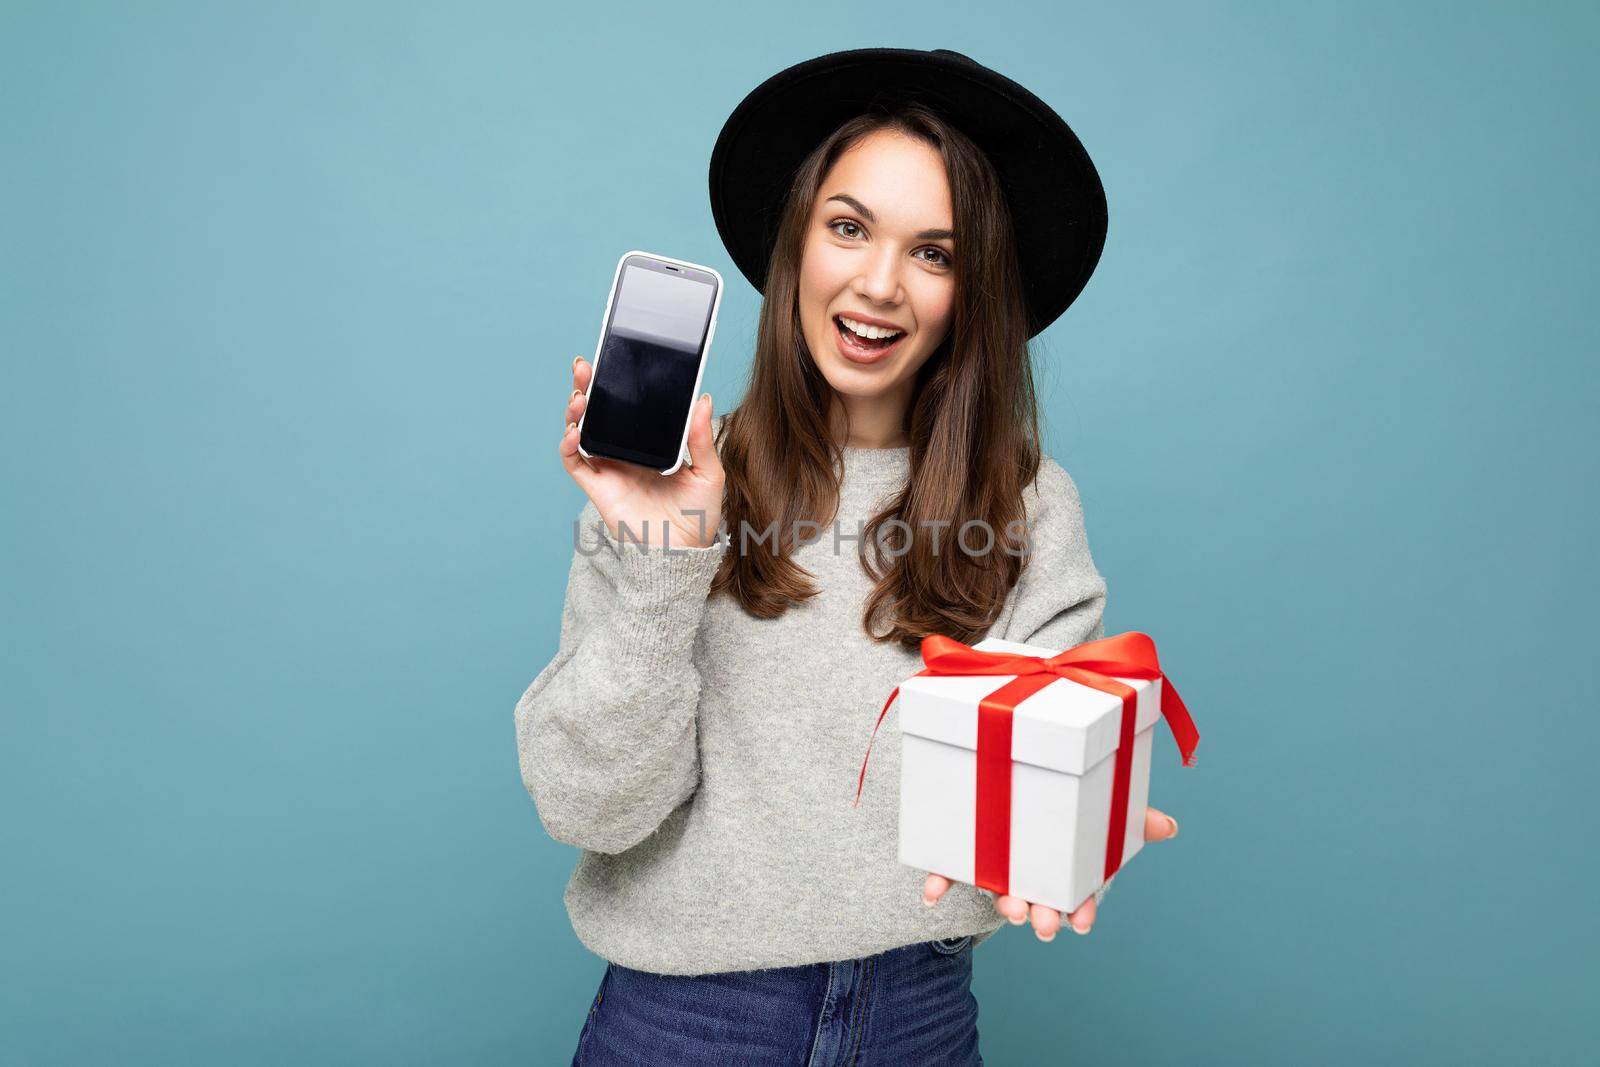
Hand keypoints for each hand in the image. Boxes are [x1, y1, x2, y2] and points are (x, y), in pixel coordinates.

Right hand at [560, 355, 724, 548]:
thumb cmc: (699, 513)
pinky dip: (569, 445)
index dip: (617, 384)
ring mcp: (609, 467)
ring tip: (580, 395)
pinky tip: (574, 431)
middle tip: (585, 365)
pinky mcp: (598, 486)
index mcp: (649, 442)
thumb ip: (701, 437)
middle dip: (587, 386)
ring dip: (575, 410)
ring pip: (581, 430)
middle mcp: (625, 450)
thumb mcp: (709, 471)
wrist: (684, 551)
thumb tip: (703, 398)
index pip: (628, 406)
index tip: (615, 359)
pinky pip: (574, 462)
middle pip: (598, 411)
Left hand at [921, 805, 1179, 940]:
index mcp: (1060, 868)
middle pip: (1038, 900)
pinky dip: (939, 884)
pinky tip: (932, 895)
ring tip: (1010, 908)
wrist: (997, 786)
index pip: (1076, 896)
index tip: (1082, 923)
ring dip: (1004, 903)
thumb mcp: (1094, 809)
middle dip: (1041, 915)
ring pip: (1000, 892)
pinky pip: (948, 873)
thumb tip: (1170, 826)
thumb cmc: (1055, 810)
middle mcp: (1028, 874)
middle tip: (1042, 925)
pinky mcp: (960, 858)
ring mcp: (995, 868)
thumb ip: (1128, 818)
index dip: (1080, 911)